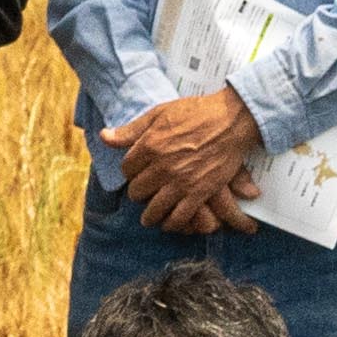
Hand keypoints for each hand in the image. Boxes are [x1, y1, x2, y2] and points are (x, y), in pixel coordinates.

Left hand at [107, 87, 261, 230]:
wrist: (231, 120)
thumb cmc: (196, 112)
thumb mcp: (159, 113)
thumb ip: (131, 130)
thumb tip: (104, 137)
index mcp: (149, 145)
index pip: (126, 169)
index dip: (130, 172)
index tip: (136, 173)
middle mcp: (162, 166)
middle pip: (138, 190)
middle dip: (139, 191)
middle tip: (145, 192)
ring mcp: (181, 182)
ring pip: (154, 209)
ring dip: (150, 215)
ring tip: (150, 217)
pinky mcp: (199, 193)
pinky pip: (179, 217)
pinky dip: (172, 224)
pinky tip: (169, 223)